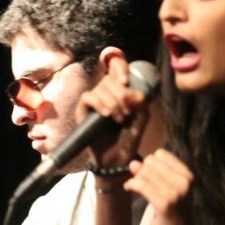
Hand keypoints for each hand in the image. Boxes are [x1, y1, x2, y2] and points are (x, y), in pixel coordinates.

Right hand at [75, 47, 149, 167]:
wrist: (117, 158)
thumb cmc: (129, 138)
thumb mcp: (142, 119)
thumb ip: (141, 103)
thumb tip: (127, 91)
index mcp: (120, 89)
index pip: (115, 65)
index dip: (119, 66)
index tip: (126, 81)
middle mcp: (105, 92)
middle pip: (110, 78)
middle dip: (121, 94)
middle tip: (127, 112)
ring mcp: (93, 100)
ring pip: (100, 88)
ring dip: (113, 102)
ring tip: (119, 118)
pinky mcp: (82, 110)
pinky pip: (88, 97)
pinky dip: (99, 104)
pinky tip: (106, 115)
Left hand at [123, 149, 196, 224]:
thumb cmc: (174, 215)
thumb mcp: (169, 191)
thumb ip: (153, 175)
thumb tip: (133, 162)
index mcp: (187, 175)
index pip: (160, 154)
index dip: (149, 163)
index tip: (146, 175)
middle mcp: (184, 181)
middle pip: (150, 162)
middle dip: (141, 172)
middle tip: (139, 185)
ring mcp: (175, 193)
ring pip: (144, 174)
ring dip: (135, 180)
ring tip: (133, 188)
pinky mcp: (165, 204)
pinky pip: (141, 186)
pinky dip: (131, 185)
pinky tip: (128, 189)